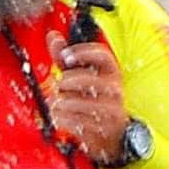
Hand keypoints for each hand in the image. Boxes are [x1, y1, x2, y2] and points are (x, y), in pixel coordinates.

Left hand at [45, 37, 128, 160]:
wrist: (110, 132)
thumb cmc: (93, 98)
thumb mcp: (80, 75)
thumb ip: (65, 57)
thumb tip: (53, 35)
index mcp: (111, 72)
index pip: (103, 55)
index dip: (83, 53)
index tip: (65, 57)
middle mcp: (115, 89)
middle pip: (89, 79)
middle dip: (67, 81)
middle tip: (58, 84)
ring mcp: (111, 110)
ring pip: (83, 103)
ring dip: (63, 102)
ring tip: (56, 102)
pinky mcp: (104, 128)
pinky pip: (79, 122)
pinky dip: (63, 119)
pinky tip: (58, 116)